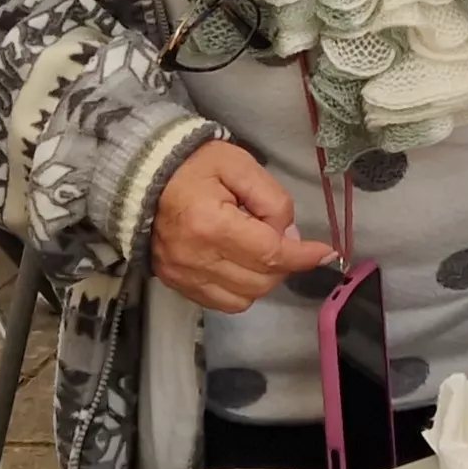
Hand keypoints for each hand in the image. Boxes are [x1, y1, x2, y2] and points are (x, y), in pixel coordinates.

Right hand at [151, 139, 337, 313]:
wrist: (142, 176)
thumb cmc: (194, 165)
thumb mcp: (240, 165)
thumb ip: (272, 199)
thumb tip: (290, 236)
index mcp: (212, 225)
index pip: (270, 253)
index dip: (303, 256)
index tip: (325, 252)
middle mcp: (196, 258)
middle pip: (261, 280)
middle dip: (284, 263)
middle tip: (282, 237)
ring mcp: (183, 275)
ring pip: (245, 298)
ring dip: (264, 279)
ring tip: (260, 249)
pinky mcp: (176, 284)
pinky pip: (222, 303)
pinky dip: (242, 290)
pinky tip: (242, 265)